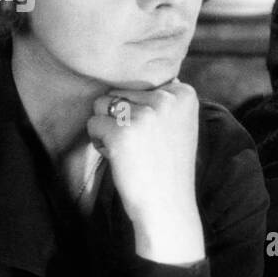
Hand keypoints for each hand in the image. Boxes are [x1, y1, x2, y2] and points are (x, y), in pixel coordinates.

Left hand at [87, 79, 203, 263]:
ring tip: (130, 150)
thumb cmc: (168, 166)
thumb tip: (132, 71)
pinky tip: (120, 158)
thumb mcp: (179, 123)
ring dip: (107, 127)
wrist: (167, 205)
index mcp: (184, 93)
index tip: (157, 135)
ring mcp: (145, 115)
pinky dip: (99, 142)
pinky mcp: (121, 132)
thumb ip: (164, 97)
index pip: (139, 84)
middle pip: (119, 92)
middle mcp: (166, 99)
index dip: (140, 110)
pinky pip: (93, 124)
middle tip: (142, 146)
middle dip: (122, 118)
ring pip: (102, 104)